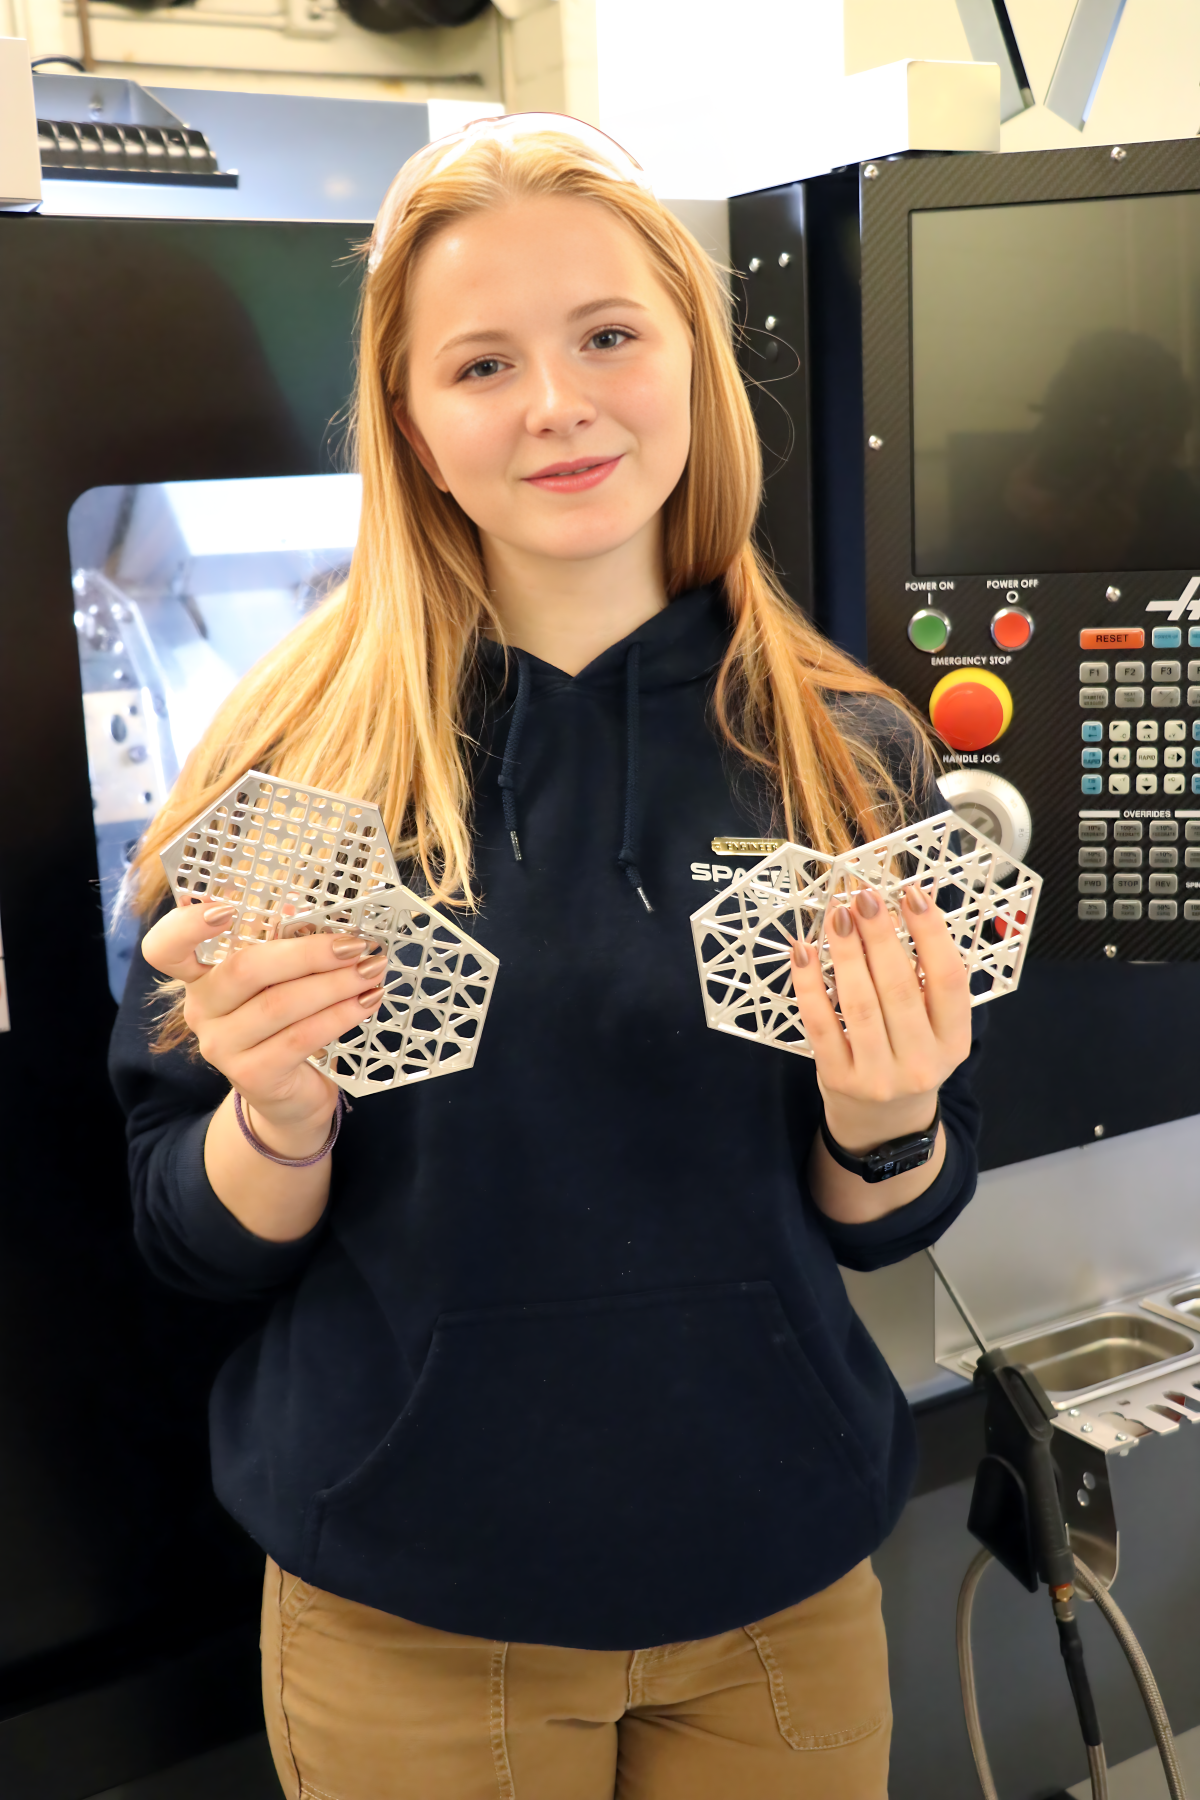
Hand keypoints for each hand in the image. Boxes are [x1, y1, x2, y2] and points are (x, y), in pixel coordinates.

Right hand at [142, 899, 386, 1151]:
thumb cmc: (286, 1024)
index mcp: (200, 976)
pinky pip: (300, 1037)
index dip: (186, 925)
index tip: (225, 909)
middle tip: (354, 945)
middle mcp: (201, 1010)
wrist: (290, 1096)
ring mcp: (221, 1046)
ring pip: (279, 1004)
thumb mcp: (278, 982)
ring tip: (371, 971)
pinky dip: (339, 1015)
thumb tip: (311, 912)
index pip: (165, 948)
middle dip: (307, 952)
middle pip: (245, 969)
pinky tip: (366, 1001)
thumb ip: (283, 947)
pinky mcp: (251, 1075)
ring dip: (333, 984)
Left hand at [789, 884, 970, 1157]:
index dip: (931, 934)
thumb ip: (925, 983)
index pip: (949, 980)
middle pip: (899, 988)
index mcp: (953, 1043)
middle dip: (880, 936)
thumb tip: (897, 911)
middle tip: (864, 897)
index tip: (910, 894)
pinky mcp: (838, 1078)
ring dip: (845, 953)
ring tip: (837, 915)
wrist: (883, 1126)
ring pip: (860, 1003)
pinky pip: (821, 1023)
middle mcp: (921, 1063)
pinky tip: (803, 952)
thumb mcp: (934, 1031)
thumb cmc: (909, 1058)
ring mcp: (878, 1076)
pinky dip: (810, 984)